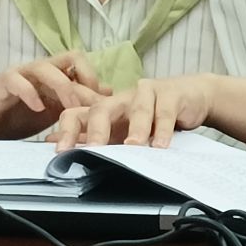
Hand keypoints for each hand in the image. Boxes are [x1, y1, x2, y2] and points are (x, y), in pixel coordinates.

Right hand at [0, 53, 109, 140]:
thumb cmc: (14, 118)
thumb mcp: (52, 114)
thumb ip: (74, 104)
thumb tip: (107, 94)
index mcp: (54, 76)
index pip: (82, 67)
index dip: (96, 83)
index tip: (104, 106)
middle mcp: (40, 70)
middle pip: (70, 57)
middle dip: (86, 78)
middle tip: (91, 105)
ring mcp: (21, 74)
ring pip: (46, 67)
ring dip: (63, 86)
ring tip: (70, 107)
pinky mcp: (2, 83)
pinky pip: (18, 81)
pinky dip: (30, 93)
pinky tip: (38, 109)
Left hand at [53, 75, 217, 150]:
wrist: (190, 96)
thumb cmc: (151, 114)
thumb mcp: (120, 128)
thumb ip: (92, 135)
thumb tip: (55, 143)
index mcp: (105, 108)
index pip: (77, 113)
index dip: (66, 131)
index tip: (60, 152)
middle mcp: (121, 98)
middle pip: (102, 108)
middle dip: (96, 129)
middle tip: (94, 149)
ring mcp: (146, 93)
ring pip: (137, 109)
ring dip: (135, 129)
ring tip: (133, 147)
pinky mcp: (171, 94)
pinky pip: (164, 112)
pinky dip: (162, 129)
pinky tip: (161, 144)